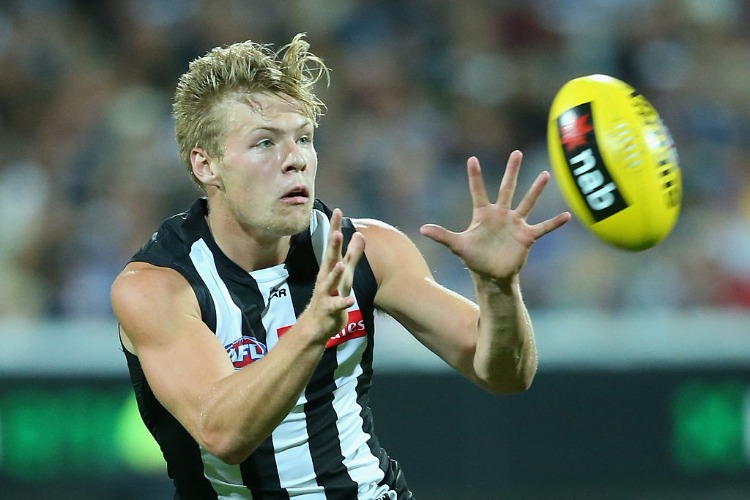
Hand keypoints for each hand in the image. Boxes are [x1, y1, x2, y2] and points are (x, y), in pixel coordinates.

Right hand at [302, 208, 364, 342]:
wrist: (317, 324)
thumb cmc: (332, 295)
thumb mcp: (345, 274)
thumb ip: (353, 255)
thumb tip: (360, 234)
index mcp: (330, 268)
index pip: (333, 245)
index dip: (335, 228)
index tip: (337, 211)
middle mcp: (327, 278)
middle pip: (329, 260)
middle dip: (333, 247)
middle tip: (336, 233)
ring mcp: (327, 293)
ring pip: (331, 282)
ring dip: (335, 274)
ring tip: (340, 265)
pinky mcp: (330, 309)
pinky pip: (336, 305)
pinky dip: (343, 303)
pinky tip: (350, 300)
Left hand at [420, 151, 569, 283]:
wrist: (491, 275)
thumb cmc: (474, 258)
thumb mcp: (457, 246)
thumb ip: (442, 236)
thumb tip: (421, 229)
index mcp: (483, 214)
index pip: (477, 191)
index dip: (474, 176)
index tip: (471, 158)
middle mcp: (501, 214)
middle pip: (507, 188)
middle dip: (512, 171)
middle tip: (517, 153)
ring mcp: (515, 223)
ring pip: (527, 202)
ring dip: (536, 189)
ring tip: (546, 174)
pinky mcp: (527, 236)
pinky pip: (543, 227)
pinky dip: (554, 223)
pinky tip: (567, 216)